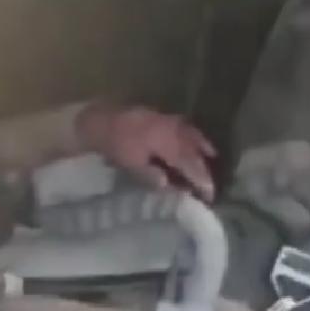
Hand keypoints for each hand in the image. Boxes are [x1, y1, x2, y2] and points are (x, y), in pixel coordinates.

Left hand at [77, 104, 216, 201]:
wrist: (97, 118)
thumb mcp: (130, 164)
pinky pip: (183, 125)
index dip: (201, 180)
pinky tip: (192, 137)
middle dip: (203, 168)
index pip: (190, 164)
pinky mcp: (159, 115)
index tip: (209, 196)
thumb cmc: (114, 144)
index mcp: (167, 142)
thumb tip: (168, 186)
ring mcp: (167, 120)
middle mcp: (172, 129)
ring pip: (191, 134)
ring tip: (212, 156)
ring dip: (202, 147)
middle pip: (193, 150)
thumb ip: (151, 176)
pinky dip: (191, 133)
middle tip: (210, 185)